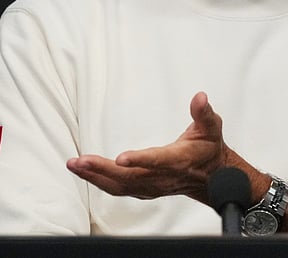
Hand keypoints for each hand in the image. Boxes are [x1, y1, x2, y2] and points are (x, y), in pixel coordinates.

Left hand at [66, 92, 226, 203]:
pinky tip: (85, 173)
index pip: (157, 161)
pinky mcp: (143, 190)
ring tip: (74, 165)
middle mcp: (162, 177)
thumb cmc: (209, 149)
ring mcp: (151, 186)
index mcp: (178, 160)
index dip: (139, 160)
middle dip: (102, 170)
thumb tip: (200, 97)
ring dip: (95, 176)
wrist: (212, 178)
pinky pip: (118, 189)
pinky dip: (99, 181)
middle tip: (79, 161)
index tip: (121, 158)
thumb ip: (204, 113)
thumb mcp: (212, 127)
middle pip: (129, 177)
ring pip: (119, 185)